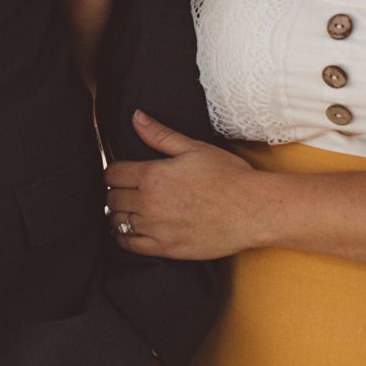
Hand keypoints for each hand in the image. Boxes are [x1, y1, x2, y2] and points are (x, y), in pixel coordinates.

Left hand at [105, 111, 261, 259]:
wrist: (253, 210)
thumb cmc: (228, 176)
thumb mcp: (194, 148)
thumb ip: (160, 134)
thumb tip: (136, 117)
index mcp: (153, 175)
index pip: (112, 173)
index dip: (113, 171)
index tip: (120, 173)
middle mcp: (149, 203)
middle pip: (111, 198)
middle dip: (115, 192)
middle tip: (125, 190)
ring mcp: (157, 228)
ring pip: (117, 222)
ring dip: (117, 214)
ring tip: (127, 210)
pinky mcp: (166, 248)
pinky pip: (130, 246)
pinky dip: (123, 238)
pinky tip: (128, 232)